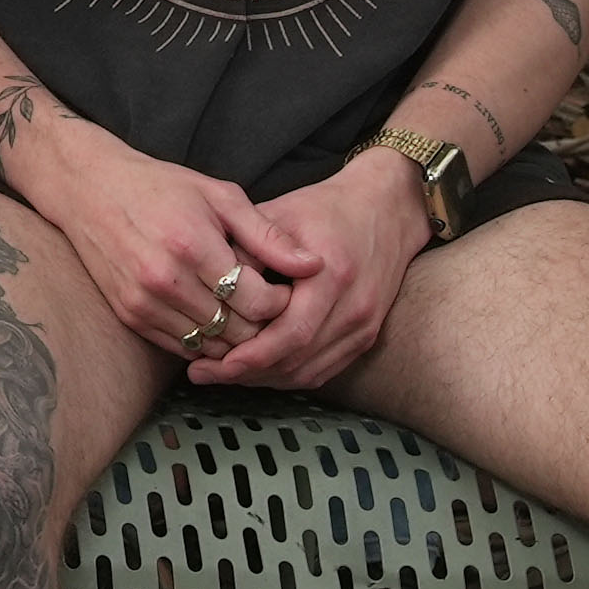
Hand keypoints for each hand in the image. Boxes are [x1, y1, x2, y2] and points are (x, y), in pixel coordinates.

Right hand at [13, 122, 313, 360]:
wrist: (87, 188)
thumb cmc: (160, 186)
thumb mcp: (219, 195)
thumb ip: (268, 235)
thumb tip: (315, 265)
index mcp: (192, 245)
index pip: (257, 301)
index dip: (282, 302)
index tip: (287, 289)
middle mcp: (165, 280)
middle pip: (238, 331)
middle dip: (264, 325)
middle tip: (273, 308)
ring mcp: (144, 302)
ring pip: (212, 347)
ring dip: (237, 340)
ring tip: (248, 316)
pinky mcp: (130, 315)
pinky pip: (184, 348)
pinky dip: (207, 343)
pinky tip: (217, 321)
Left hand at [187, 150, 429, 390]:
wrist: (384, 210)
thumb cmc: (324, 209)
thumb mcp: (280, 215)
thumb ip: (248, 250)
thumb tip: (213, 287)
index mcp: (332, 277)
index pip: (290, 334)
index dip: (250, 355)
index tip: (211, 362)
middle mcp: (354, 308)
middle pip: (297, 361)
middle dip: (248, 373)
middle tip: (203, 372)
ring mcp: (364, 326)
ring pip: (309, 372)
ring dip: (265, 379)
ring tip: (222, 374)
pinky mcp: (366, 335)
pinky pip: (324, 369)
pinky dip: (289, 374)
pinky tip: (258, 370)